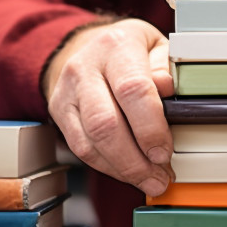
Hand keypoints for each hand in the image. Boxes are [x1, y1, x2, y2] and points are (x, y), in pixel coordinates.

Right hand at [43, 19, 174, 195]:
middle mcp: (85, 68)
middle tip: (159, 177)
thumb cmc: (130, 49)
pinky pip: (81, 149)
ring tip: (149, 180)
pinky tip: (127, 172)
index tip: (164, 152)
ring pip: (90, 142)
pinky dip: (107, 167)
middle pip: (105, 124)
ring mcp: (67, 92)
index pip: (132, 90)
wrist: (88, 45)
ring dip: (122, 170)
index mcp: (116, 46)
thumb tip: (167, 90)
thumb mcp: (155, 45)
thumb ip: (166, 67)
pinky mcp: (58, 113)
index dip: (150, 128)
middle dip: (134, 160)